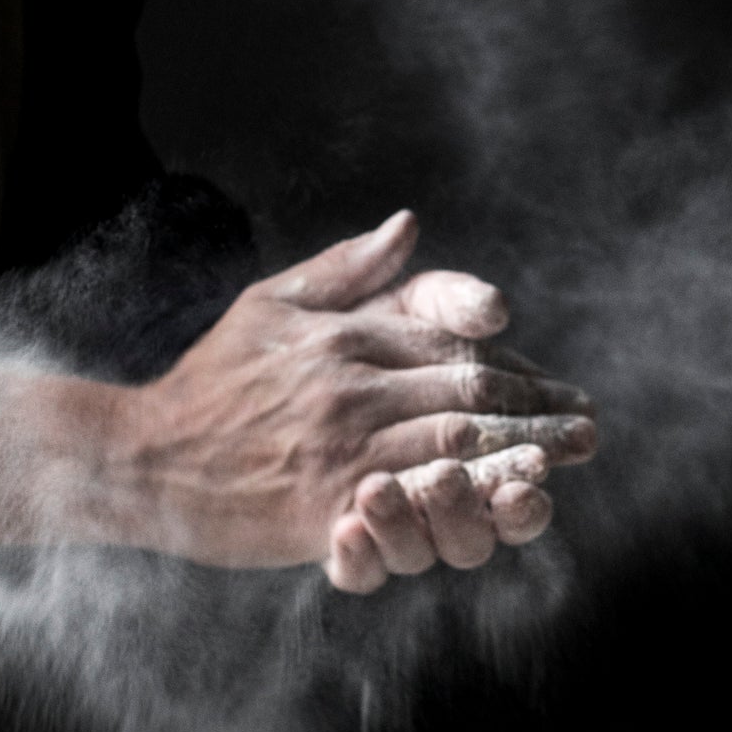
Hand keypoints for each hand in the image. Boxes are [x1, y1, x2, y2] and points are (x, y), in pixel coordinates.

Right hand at [97, 209, 593, 566]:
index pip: (450, 344)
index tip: (556, 388)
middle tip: (589, 429)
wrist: (142, 458)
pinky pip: (414, 500)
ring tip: (565, 465)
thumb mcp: (270, 305)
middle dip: (537, 412)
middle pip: (468, 393)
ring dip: (520, 454)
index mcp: (343, 335)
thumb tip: (408, 226)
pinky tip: (504, 505)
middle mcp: (349, 384)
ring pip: (454, 444)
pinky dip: (467, 498)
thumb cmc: (208, 383)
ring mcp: (340, 445)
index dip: (513, 367)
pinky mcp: (326, 503)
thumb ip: (346, 269)